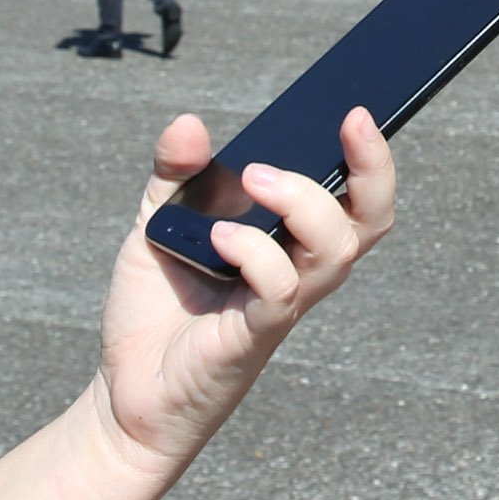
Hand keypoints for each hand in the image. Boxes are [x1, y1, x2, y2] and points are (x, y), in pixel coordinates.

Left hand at [0, 112, 391, 499]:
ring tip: (258, 177)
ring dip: (304, 200)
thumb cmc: (157, 311)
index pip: (354, 195)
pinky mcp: (255, 335)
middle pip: (372, 219)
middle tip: (349, 121)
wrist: (125, 393)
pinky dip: (255, 251)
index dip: (370, 154)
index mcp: (290, 240)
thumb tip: (189, 124)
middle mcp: (301, 270)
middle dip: (373, 167)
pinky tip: (217, 238)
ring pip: (335, 249)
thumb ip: (174, 173)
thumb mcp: (157, 223)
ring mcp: (283, 304)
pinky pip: (281, 288)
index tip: (356, 106)